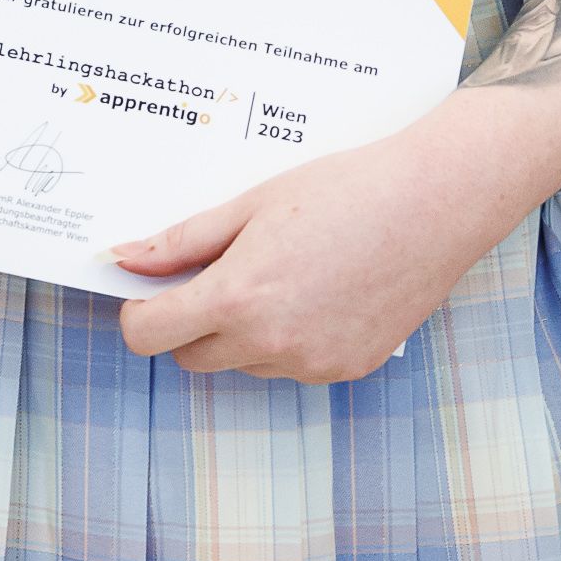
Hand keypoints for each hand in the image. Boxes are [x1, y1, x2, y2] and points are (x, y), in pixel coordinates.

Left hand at [105, 123, 526, 380]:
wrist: (434, 204)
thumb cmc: (344, 191)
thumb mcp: (249, 206)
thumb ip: (182, 241)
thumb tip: (126, 259)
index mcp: (239, 298)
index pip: (150, 335)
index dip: (138, 312)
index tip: (146, 291)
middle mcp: (273, 343)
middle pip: (192, 356)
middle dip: (187, 321)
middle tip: (213, 272)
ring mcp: (313, 364)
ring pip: (243, 364)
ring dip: (239, 332)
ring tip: (277, 274)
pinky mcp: (347, 369)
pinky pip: (290, 366)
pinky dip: (285, 340)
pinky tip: (314, 292)